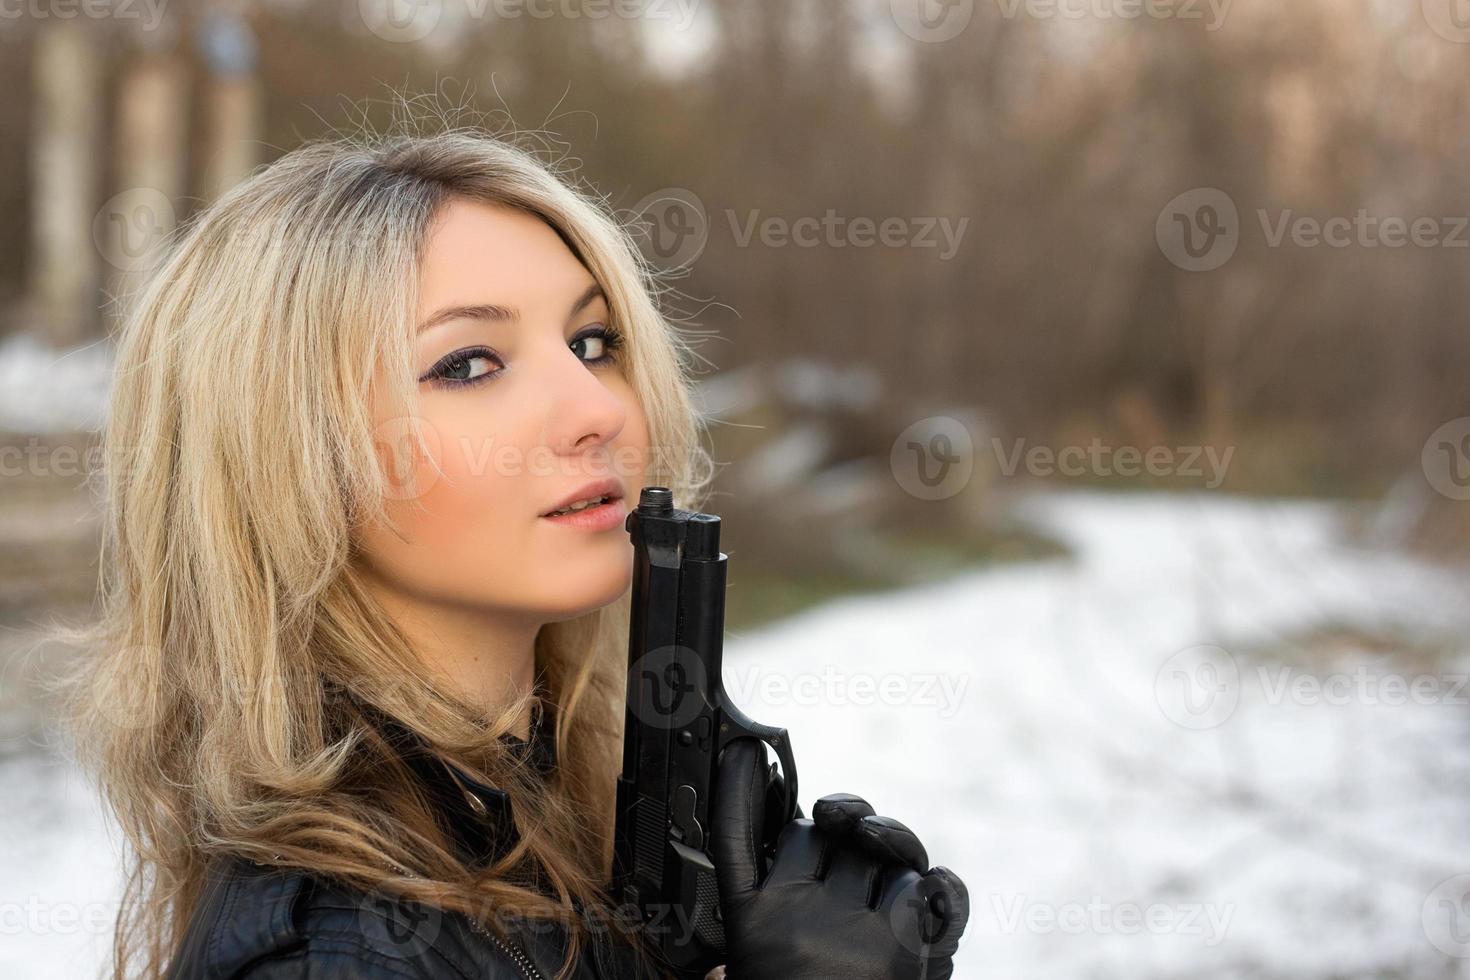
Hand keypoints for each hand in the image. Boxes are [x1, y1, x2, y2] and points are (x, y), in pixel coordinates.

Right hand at [709, 738, 968, 978]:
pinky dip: (933, 890)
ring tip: (884, 877)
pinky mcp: (901, 949)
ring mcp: (846, 932)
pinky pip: (924, 886)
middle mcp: (790, 920)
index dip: (739, 788)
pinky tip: (924, 896)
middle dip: (840, 835)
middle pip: (822, 836)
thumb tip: (791, 842)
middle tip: (848, 840)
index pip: (734, 837)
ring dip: (889, 860)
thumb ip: (765, 915)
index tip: (745, 750)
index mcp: (746, 927)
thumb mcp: (756, 970)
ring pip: (876, 855)